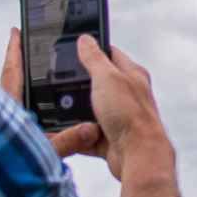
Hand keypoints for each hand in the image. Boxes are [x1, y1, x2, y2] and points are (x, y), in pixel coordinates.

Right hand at [0, 28, 171, 178]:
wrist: (138, 156)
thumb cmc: (130, 115)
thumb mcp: (107, 78)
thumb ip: (94, 58)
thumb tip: (85, 39)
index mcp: (132, 75)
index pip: (110, 54)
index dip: (91, 50)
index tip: (72, 48)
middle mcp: (128, 95)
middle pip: (97, 84)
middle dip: (78, 85)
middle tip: (58, 83)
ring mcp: (119, 118)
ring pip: (90, 111)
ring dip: (76, 112)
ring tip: (59, 109)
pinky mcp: (111, 139)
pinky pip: (87, 134)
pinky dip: (77, 135)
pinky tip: (66, 133)